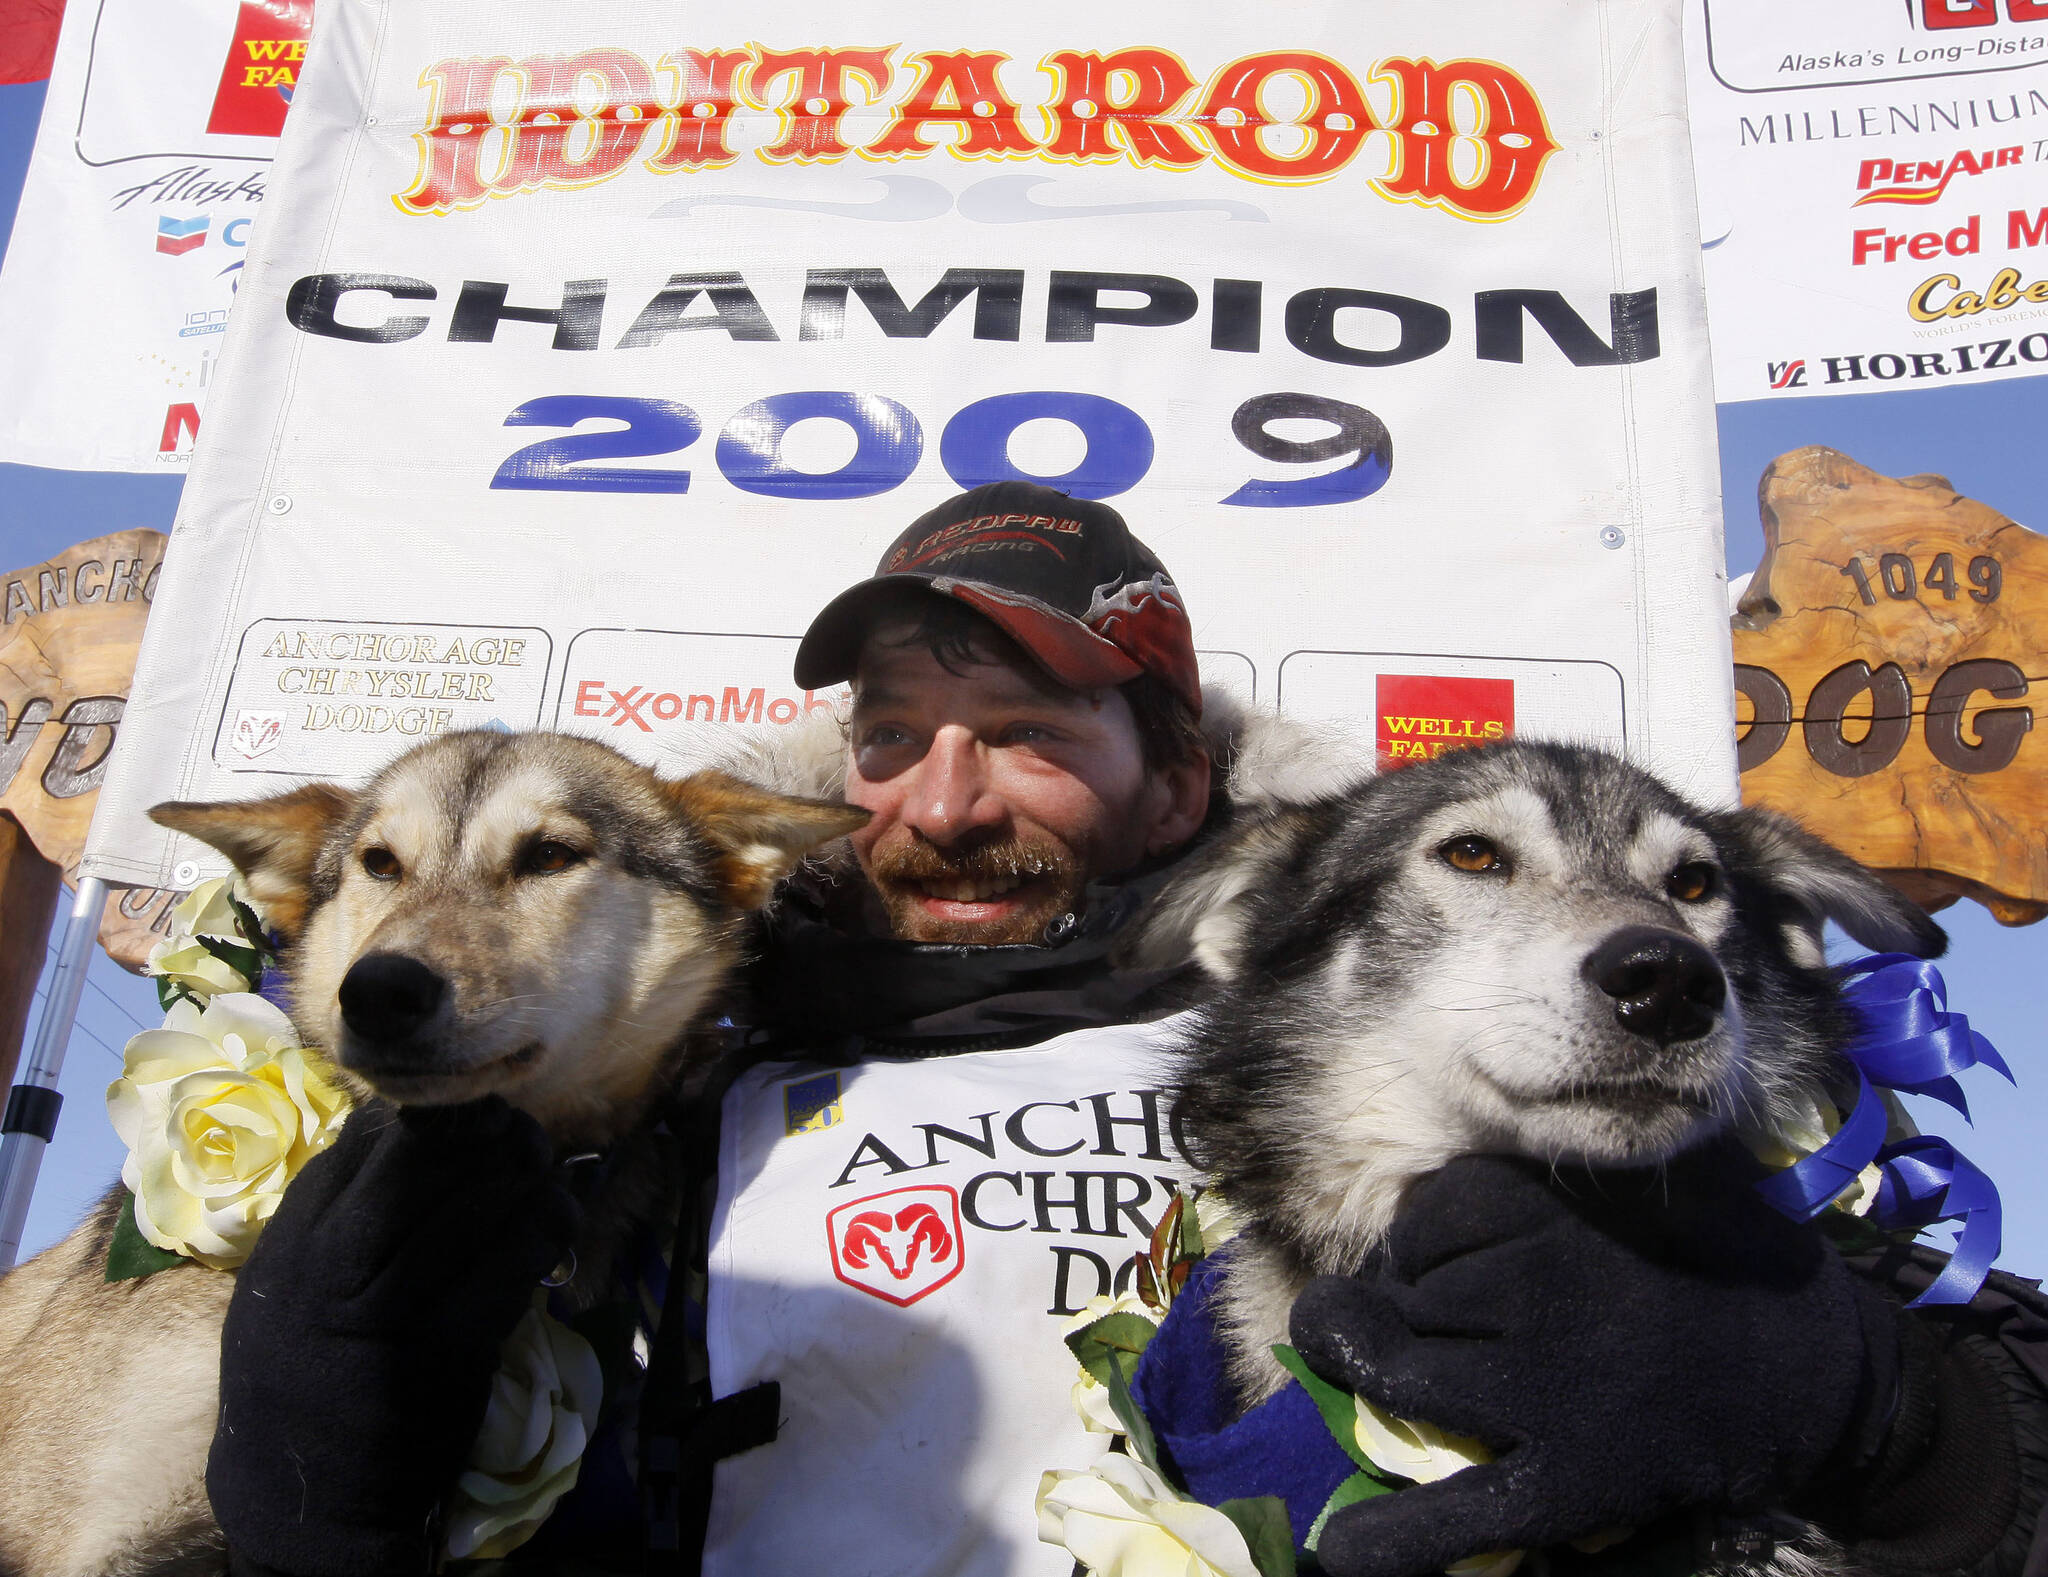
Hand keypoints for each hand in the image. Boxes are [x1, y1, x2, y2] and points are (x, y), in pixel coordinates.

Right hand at [207, 1097, 577, 1576]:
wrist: (307, 1494)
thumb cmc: (304, 1373)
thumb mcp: (288, 1284)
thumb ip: (334, 1211)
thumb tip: (405, 1127)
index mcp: (293, 1241)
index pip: (367, 1139)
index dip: (433, 1119)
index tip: (471, 1120)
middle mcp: (332, 1267)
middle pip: (426, 1159)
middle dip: (488, 1134)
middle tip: (522, 1134)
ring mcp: (390, 1310)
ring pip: (478, 1203)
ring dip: (529, 1175)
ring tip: (548, 1172)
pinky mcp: (447, 1351)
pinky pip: (513, 1264)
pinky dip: (547, 1229)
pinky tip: (559, 1220)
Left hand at [1291, 1141, 1894, 1576]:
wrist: (1810, 1380)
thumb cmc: (1724, 1264)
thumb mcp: (1660, 1180)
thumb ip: (1577, 1164)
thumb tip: (1508, 1147)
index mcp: (1562, 1222)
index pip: (1433, 1210)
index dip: (1423, 1232)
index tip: (1443, 1249)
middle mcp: (1541, 1301)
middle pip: (1402, 1292)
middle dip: (1388, 1302)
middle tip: (1410, 1315)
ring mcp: (1548, 1399)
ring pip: (1396, 1376)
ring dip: (1365, 1376)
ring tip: (1360, 1371)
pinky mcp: (1568, 1486)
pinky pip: (1455, 1516)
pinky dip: (1392, 1540)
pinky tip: (1343, 1552)